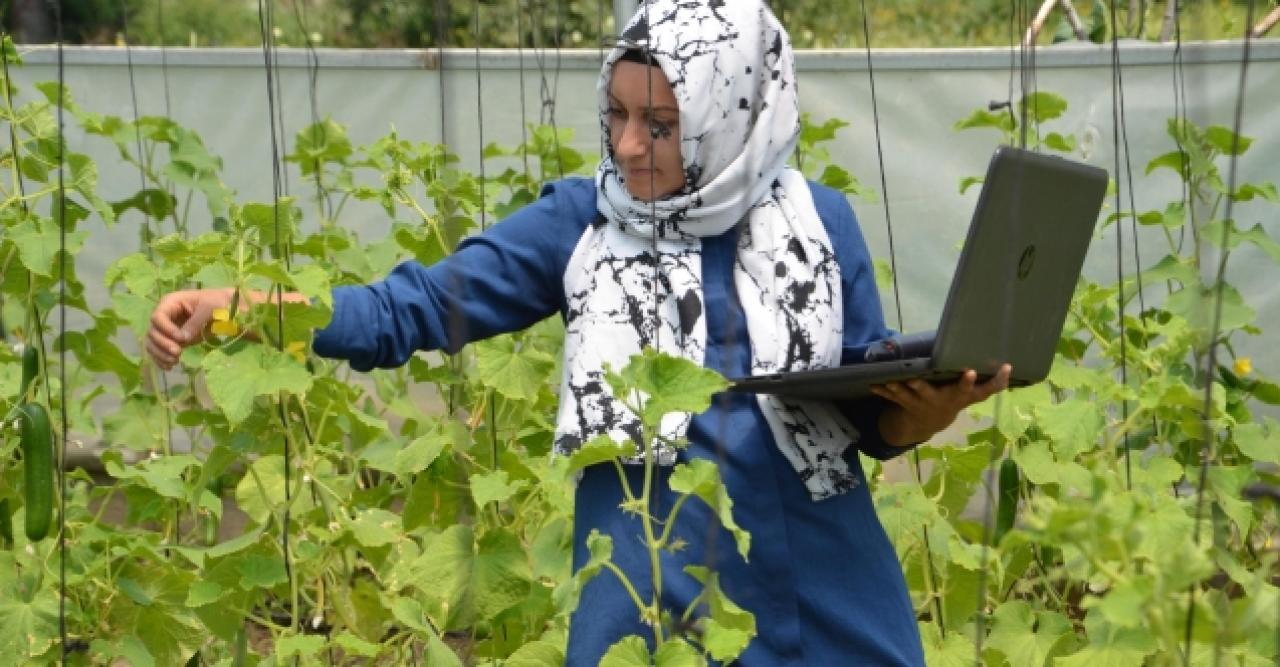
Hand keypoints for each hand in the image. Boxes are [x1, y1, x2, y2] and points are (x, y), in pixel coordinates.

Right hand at [146, 288, 233, 369]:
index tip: (181, 339)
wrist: (227, 309)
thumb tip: (183, 340)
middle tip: (178, 353)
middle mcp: (165, 315)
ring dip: (160, 354)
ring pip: (153, 342)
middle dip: (162, 344)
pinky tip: (169, 367)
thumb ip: (196, 322)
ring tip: (174, 362)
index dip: (166, 329)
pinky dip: (161, 359)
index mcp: (171, 302)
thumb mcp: (210, 308)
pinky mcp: (172, 340)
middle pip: (153, 331)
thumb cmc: (218, 303)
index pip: (158, 317)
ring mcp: (167, 328)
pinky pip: (159, 350)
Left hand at [870, 364, 1011, 446]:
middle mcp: (943, 401)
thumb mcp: (973, 396)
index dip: (991, 381)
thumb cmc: (954, 400)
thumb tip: (1012, 366)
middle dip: (932, 386)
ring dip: (903, 388)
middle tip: (930, 376)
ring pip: (912, 395)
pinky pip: (893, 397)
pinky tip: (873, 385)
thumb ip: (990, 383)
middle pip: (941, 392)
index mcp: (961, 397)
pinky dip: (883, 391)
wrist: (929, 423)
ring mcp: (923, 403)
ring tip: (895, 380)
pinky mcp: (906, 403)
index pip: (979, 390)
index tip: (991, 369)